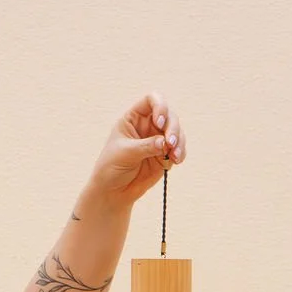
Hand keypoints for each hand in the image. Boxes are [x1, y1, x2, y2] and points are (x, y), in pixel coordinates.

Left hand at [87, 92, 187, 206]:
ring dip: (179, 141)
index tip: (159, 122)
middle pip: (169, 116)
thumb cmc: (111, 167)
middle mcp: (148, 126)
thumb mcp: (125, 153)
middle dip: (173, 128)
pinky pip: (179, 148)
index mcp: (133, 118)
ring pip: (177, 132)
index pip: (151, 100)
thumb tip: (166, 142)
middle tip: (171, 143)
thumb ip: (146, 146)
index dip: (160, 106)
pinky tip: (176, 160)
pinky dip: (180, 152)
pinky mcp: (165, 154)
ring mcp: (157, 140)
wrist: (113, 191)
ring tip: (175, 156)